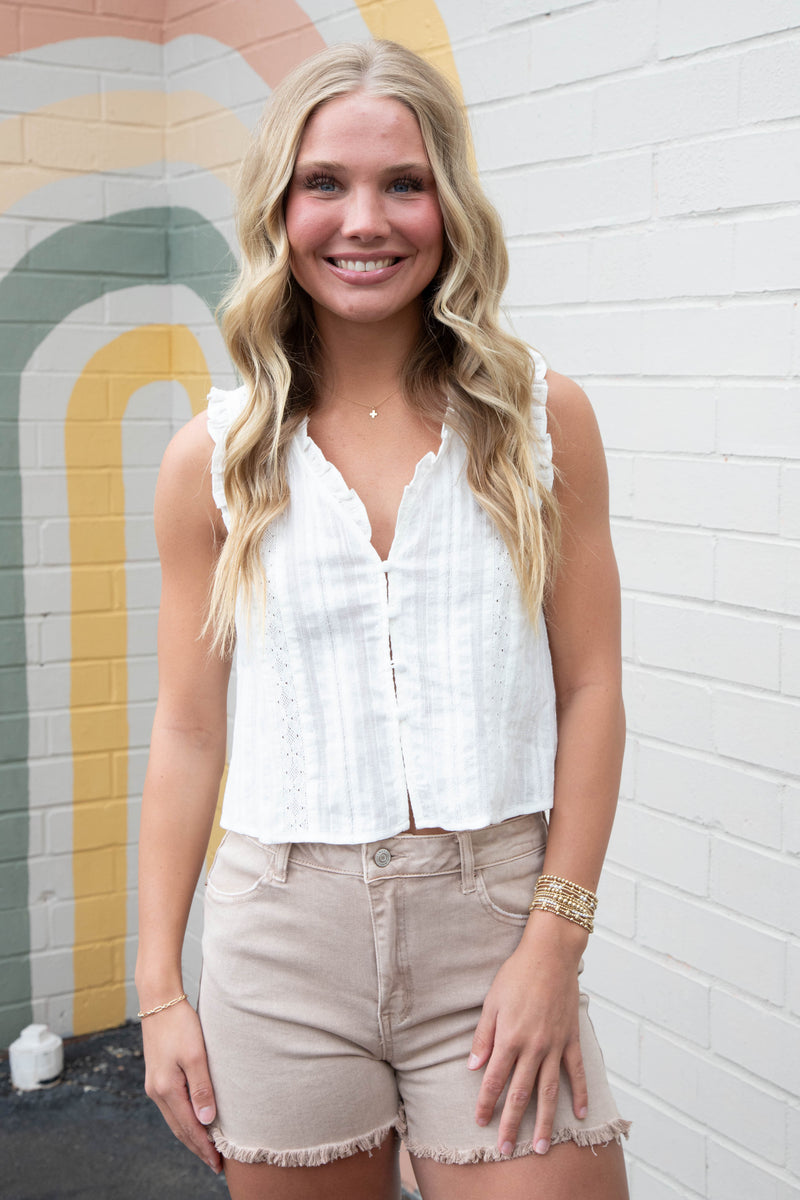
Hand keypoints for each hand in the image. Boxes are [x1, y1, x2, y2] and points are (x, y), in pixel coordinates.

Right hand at [141, 1000, 221, 1173]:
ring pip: (174, 1120)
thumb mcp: (196, 1055)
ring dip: (191, 1136)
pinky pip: (172, 1108)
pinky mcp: (157, 1077)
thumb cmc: (181, 1024)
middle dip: (197, 1147)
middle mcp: (157, 1092)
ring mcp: (154, 1085)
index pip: (188, 1128)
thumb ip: (202, 1088)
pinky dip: (184, 1121)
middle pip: (179, 1129)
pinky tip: (194, 1122)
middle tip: (216, 1164)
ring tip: (207, 1149)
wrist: (159, 1001)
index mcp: (166, 1089)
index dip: (204, 1147)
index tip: (218, 1163)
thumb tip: (206, 1121)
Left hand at [467, 927, 587, 1156]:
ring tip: (540, 1147)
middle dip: (512, 1123)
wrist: (550, 954)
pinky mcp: (572, 1039)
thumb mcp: (491, 1002)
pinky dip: (580, 1094)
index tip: (479, 1122)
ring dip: (545, 1121)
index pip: (495, 1079)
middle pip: (521, 1093)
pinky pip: (577, 1072)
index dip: (486, 1103)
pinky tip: (580, 1115)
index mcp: (510, 1037)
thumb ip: (483, 1037)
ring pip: (549, 1091)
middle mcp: (534, 1046)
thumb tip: (472, 1067)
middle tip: (506, 1150)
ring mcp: (555, 1045)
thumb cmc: (516, 974)